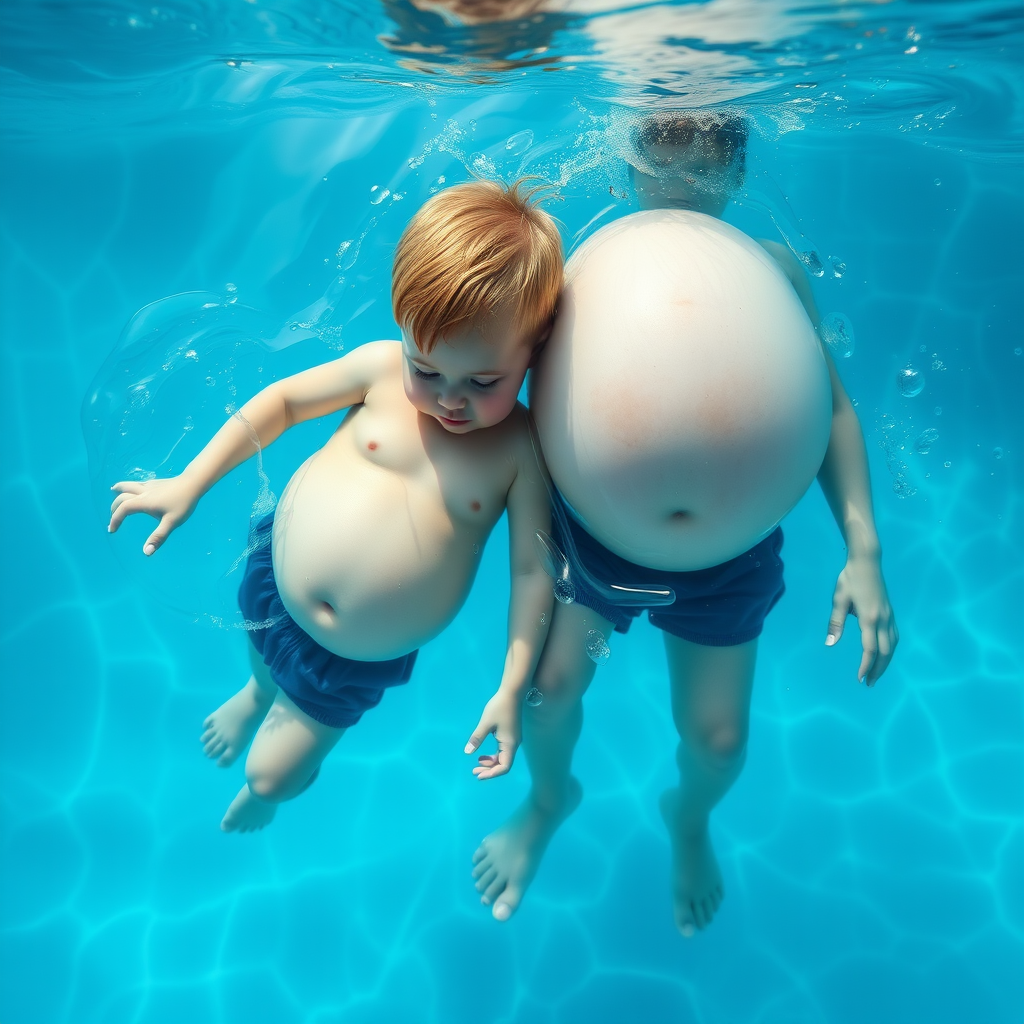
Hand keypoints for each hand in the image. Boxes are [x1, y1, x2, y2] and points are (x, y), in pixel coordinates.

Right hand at [108, 476, 199, 554]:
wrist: (194, 483)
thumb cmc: (183, 503)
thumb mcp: (172, 522)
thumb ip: (158, 537)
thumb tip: (146, 552)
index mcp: (144, 502)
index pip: (123, 510)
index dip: (115, 520)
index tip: (112, 530)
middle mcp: (143, 492)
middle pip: (122, 497)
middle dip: (114, 508)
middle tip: (112, 519)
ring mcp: (149, 485)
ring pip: (129, 485)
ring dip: (119, 489)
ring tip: (113, 490)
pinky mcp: (156, 482)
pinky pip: (138, 483)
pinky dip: (130, 486)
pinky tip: (135, 488)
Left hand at [464, 690, 521, 779]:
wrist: (512, 693)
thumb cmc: (499, 707)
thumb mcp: (485, 723)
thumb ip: (477, 738)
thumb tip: (467, 752)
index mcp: (509, 744)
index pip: (504, 767)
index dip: (492, 774)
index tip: (478, 775)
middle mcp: (514, 745)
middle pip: (503, 765)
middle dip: (489, 770)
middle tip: (474, 771)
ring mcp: (513, 740)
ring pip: (503, 758)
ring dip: (490, 763)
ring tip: (477, 763)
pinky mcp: (511, 736)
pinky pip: (503, 751)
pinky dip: (493, 756)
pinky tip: (483, 754)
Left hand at [825, 553, 897, 685]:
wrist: (867, 562)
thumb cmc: (849, 579)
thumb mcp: (838, 599)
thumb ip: (835, 622)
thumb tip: (830, 644)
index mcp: (869, 618)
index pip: (870, 649)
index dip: (866, 666)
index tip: (860, 678)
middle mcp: (883, 619)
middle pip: (885, 652)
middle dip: (878, 669)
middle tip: (869, 683)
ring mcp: (889, 616)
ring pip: (893, 645)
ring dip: (886, 662)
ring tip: (876, 674)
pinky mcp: (890, 613)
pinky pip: (894, 636)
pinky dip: (890, 650)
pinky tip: (884, 655)